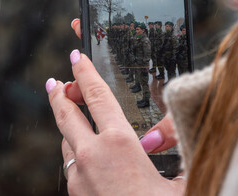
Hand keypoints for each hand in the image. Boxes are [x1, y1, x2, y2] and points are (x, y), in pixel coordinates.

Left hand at [46, 50, 183, 194]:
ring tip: (70, 111)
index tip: (76, 55)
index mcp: (119, 142)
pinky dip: (73, 148)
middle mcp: (92, 154)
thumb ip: (175, 150)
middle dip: (59, 92)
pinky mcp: (75, 192)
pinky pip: (69, 161)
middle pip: (65, 113)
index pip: (96, 95)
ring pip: (65, 138)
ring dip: (66, 122)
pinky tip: (83, 149)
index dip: (84, 71)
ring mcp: (78, 176)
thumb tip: (164, 137)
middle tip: (57, 80)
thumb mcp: (181, 176)